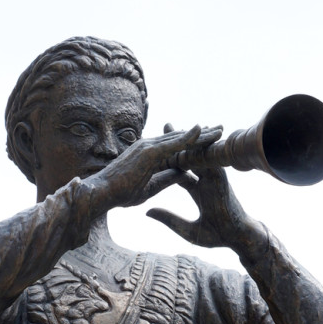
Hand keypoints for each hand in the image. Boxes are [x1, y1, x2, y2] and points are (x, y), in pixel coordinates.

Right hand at [86, 124, 222, 210]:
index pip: (176, 147)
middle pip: (181, 139)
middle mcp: (149, 146)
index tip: (210, 143)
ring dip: (201, 134)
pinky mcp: (148, 151)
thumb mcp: (151, 188)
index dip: (194, 145)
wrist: (102, 193)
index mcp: (150, 156)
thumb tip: (185, 175)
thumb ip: (167, 179)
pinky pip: (172, 142)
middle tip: (220, 130)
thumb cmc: (120, 193)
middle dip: (202, 136)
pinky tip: (202, 130)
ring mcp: (148, 147)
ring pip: (180, 138)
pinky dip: (188, 136)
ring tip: (219, 129)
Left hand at [147, 125, 255, 247]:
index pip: (180, 169)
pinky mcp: (221, 179)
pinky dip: (199, 151)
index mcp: (199, 189)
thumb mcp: (186, 229)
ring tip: (175, 127)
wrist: (238, 239)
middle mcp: (206, 180)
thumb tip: (147, 212)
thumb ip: (168, 219)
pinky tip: (188, 141)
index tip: (154, 150)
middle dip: (178, 142)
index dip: (168, 159)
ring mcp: (214, 178)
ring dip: (188, 141)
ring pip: (198, 156)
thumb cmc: (217, 236)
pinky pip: (208, 161)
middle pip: (189, 157)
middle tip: (166, 125)